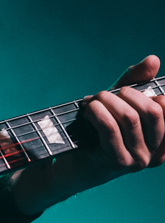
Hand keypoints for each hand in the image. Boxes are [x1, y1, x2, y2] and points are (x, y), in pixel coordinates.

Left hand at [11, 55, 163, 215]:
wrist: (67, 161)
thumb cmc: (95, 128)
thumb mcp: (117, 101)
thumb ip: (136, 81)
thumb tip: (153, 59)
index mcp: (164, 139)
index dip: (146, 91)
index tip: (124, 92)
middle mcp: (158, 153)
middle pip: (153, 111)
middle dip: (125, 94)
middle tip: (103, 95)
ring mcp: (140, 160)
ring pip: (130, 117)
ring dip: (105, 102)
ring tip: (91, 103)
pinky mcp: (118, 162)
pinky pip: (111, 128)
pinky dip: (96, 112)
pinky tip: (87, 110)